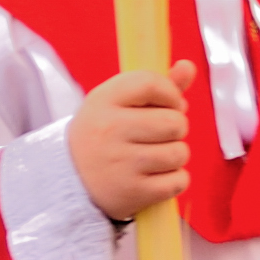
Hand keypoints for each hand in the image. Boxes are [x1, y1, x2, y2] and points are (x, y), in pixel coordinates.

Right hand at [70, 65, 194, 220]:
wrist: (71, 180)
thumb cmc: (104, 134)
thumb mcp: (118, 104)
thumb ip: (157, 85)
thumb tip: (189, 66)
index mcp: (104, 100)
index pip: (151, 84)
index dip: (171, 94)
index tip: (170, 104)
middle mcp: (110, 129)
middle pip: (173, 122)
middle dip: (175, 129)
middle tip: (159, 135)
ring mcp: (120, 163)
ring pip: (179, 153)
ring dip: (176, 156)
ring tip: (156, 157)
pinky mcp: (132, 192)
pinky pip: (178, 181)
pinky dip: (174, 180)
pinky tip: (156, 177)